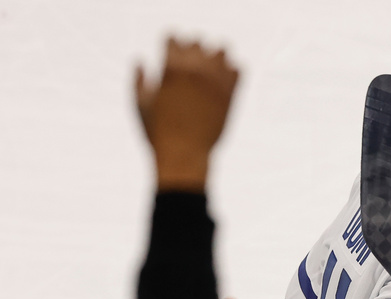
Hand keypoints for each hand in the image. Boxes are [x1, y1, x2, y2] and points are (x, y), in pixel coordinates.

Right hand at [136, 37, 239, 189]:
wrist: (184, 156)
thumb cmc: (158, 133)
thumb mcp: (140, 106)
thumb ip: (139, 81)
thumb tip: (139, 61)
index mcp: (169, 70)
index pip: (173, 37)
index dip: (171, 44)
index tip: (172, 55)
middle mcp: (193, 72)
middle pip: (198, 41)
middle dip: (193, 49)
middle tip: (191, 64)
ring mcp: (214, 83)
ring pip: (222, 50)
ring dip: (215, 56)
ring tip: (209, 70)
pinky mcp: (230, 96)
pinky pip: (239, 70)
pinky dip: (232, 71)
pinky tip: (224, 81)